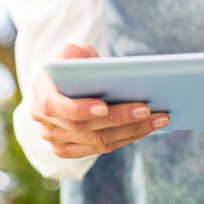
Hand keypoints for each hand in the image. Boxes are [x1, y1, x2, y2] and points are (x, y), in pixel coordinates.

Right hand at [31, 43, 169, 158]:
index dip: (81, 109)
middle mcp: (47, 124)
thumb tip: (78, 55)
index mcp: (43, 96)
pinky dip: (129, 137)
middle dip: (120, 118)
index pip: (60, 108)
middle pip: (87, 128)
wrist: (60, 87)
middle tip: (149, 109)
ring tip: (160, 118)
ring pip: (100, 142)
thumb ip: (73, 52)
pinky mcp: (74, 151)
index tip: (104, 107)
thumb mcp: (69, 53)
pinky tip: (150, 126)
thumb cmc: (70, 66)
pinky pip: (104, 148)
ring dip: (133, 130)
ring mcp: (59, 141)